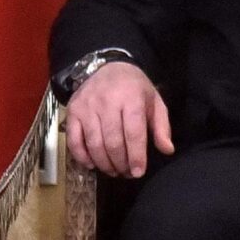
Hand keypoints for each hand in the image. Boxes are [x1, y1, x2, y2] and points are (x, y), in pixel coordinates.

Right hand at [65, 61, 174, 177]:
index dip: (136, 156)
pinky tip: (92, 164)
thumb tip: (167, 150)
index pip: (133, 133)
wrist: (108, 66)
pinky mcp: (72, 111)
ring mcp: (87, 107)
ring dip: (104, 164)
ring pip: (94, 144)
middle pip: (113, 142)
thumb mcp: (154, 102)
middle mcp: (107, 102)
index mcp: (131, 98)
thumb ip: (162, 127)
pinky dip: (81, 157)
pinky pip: (73, 140)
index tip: (138, 172)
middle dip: (121, 163)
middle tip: (126, 173)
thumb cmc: (134, 88)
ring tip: (113, 171)